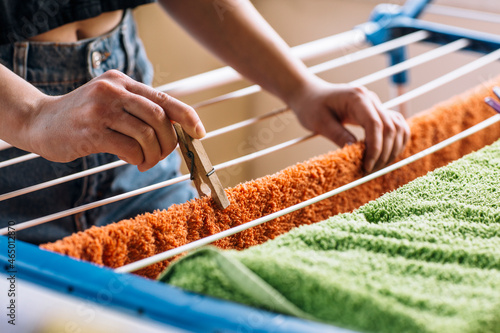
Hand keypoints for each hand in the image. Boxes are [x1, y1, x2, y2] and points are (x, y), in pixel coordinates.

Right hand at [27, 70, 204, 170]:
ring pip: (147, 134)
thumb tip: (176, 130)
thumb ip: (138, 110)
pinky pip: (129, 148)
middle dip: (169, 142)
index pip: (163, 98)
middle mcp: (113, 90)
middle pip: (160, 118)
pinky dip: (138, 159)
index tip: (200, 132)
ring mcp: (100, 109)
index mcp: (122, 81)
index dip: (187, 116)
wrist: (40, 122)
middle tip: (162, 155)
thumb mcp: (111, 102)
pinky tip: (134, 161)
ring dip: (153, 154)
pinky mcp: (91, 131)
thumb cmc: (84, 116)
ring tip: (147, 162)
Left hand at [288, 78, 409, 172]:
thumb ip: (338, 135)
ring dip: (392, 149)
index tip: (367, 166)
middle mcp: (370, 99)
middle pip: (390, 128)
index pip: (375, 124)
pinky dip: (395, 141)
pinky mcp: (376, 112)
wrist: (309, 94)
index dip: (375, 148)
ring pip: (398, 127)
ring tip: (377, 166)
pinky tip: (385, 155)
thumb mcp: (320, 123)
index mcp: (356, 98)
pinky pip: (396, 125)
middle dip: (383, 153)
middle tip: (369, 171)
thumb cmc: (311, 106)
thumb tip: (356, 152)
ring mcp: (376, 104)